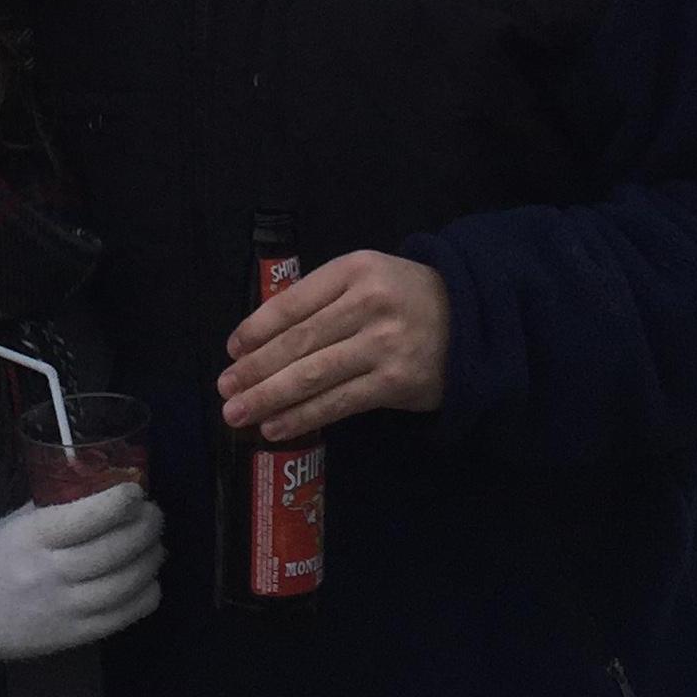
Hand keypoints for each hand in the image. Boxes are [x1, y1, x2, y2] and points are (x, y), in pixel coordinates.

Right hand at [0, 486, 166, 660]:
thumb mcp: (18, 522)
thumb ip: (58, 506)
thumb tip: (107, 488)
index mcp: (33, 537)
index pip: (85, 518)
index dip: (119, 503)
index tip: (136, 491)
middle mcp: (51, 572)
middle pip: (113, 550)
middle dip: (145, 528)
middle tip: (155, 516)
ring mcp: (65, 607)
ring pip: (125, 583)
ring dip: (150, 560)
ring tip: (156, 546)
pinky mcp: (75, 635)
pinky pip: (123, 616)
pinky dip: (146, 595)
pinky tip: (149, 580)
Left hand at [219, 249, 450, 438]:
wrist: (472, 320)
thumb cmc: (404, 298)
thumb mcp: (365, 277)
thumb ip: (321, 299)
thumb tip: (260, 339)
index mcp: (354, 270)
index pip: (293, 303)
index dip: (257, 329)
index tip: (232, 350)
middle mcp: (368, 304)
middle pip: (298, 342)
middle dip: (255, 369)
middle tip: (225, 388)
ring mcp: (384, 345)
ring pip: (313, 375)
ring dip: (269, 397)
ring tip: (238, 412)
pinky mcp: (395, 383)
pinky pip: (338, 402)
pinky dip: (303, 416)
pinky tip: (276, 426)